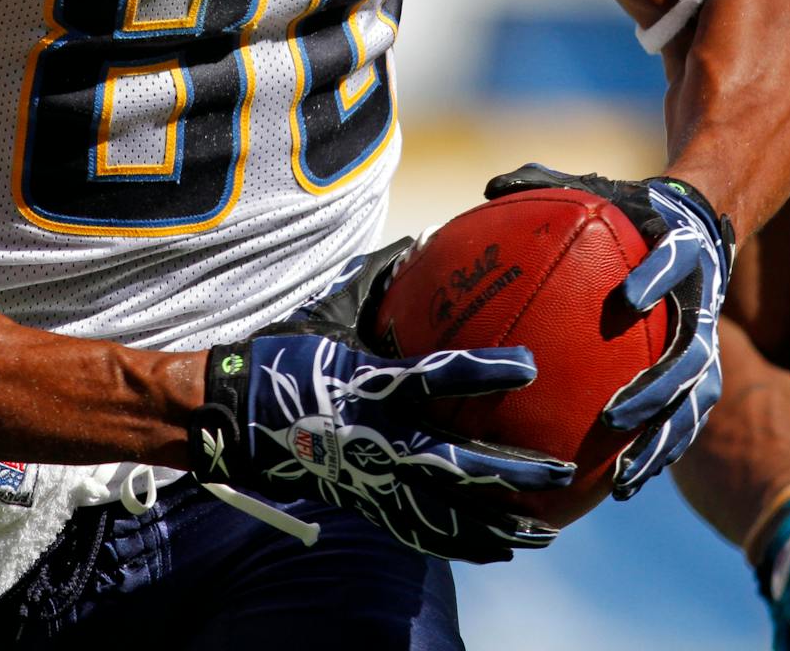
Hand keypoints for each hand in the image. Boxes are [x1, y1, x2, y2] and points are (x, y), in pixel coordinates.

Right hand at [189, 239, 574, 562]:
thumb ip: (380, 285)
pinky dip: (459, 543)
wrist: (227, 417)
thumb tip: (424, 240)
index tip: (530, 366)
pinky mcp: (363, 503)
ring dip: (495, 524)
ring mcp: (369, 478)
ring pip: (443, 512)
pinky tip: (493, 548)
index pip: (435, 377)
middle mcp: (374, 439)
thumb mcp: (330, 315)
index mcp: (369, 387)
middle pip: (453, 463)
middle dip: (509, 471)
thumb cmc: (282, 360)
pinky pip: (418, 530)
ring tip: (543, 533)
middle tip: (561, 473)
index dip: (483, 371)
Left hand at [484, 164, 734, 495]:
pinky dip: (663, 448)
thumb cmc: (632, 209)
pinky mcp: (704, 370)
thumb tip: (487, 186)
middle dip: (659, 385)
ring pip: (696, 396)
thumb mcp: (598, 190)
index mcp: (680, 250)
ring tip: (628, 475)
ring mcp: (708, 340)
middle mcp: (702, 300)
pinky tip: (626, 482)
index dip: (656, 278)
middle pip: (694, 349)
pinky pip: (689, 416)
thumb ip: (547, 183)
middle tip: (615, 414)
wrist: (698, 225)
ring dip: (665, 435)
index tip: (627, 300)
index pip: (675, 261)